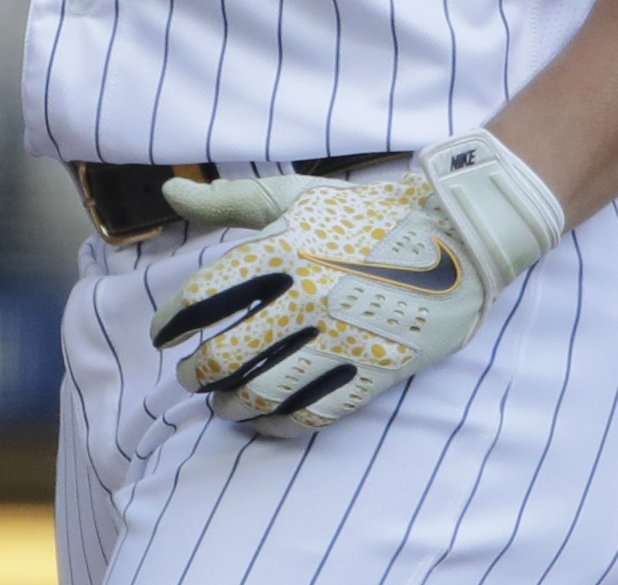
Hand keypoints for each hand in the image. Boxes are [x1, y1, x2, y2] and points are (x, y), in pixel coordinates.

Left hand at [149, 131, 562, 432]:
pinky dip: (282, 426)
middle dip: (196, 374)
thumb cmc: (365, 211)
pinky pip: (318, 412)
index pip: (203, 294)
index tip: (161, 336)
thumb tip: (168, 190)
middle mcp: (308, 295)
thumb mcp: (294, 196)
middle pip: (228, 353)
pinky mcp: (377, 368)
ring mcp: (344, 335)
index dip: (171, 321)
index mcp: (284, 249)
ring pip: (267, 392)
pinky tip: (264, 424)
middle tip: (187, 379)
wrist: (457, 232)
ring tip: (220, 405)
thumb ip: (228, 200)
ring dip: (232, 406)